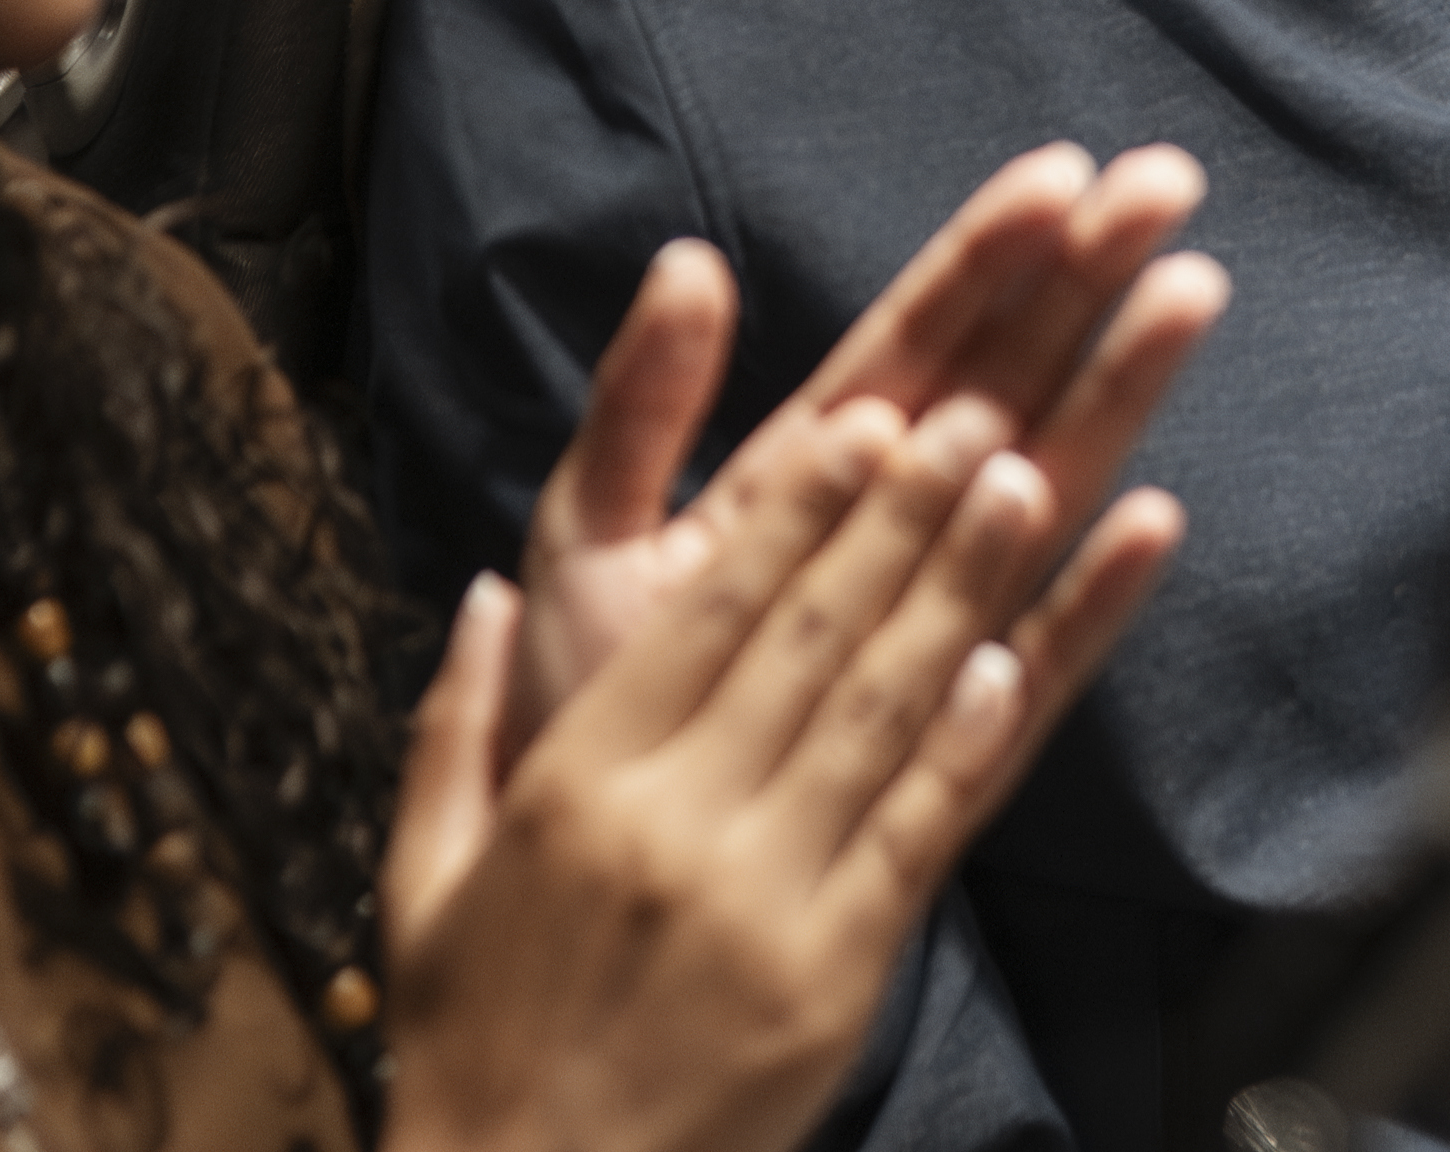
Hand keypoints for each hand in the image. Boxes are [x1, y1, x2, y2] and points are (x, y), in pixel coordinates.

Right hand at [379, 399, 1178, 1151]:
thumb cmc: (470, 1046)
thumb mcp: (426, 877)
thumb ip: (450, 725)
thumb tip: (479, 594)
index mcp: (578, 782)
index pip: (708, 611)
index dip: (795, 508)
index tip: (863, 416)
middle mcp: (676, 822)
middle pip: (809, 635)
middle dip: (900, 511)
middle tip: (977, 404)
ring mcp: (765, 900)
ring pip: (877, 710)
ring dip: (957, 587)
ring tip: (1023, 480)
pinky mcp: (834, 978)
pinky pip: (914, 832)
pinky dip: (969, 738)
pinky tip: (1017, 658)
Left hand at [510, 149, 1217, 759]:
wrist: (576, 885)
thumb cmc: (581, 703)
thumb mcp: (587, 533)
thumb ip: (641, 404)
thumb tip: (687, 261)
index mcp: (803, 474)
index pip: (912, 338)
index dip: (984, 254)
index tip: (1063, 171)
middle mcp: (884, 537)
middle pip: (1002, 381)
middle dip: (1082, 283)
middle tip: (1169, 186)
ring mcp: (924, 629)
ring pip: (1040, 486)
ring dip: (1113, 392)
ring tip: (1188, 298)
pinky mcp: (942, 739)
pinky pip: (1032, 657)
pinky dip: (1091, 594)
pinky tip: (1151, 521)